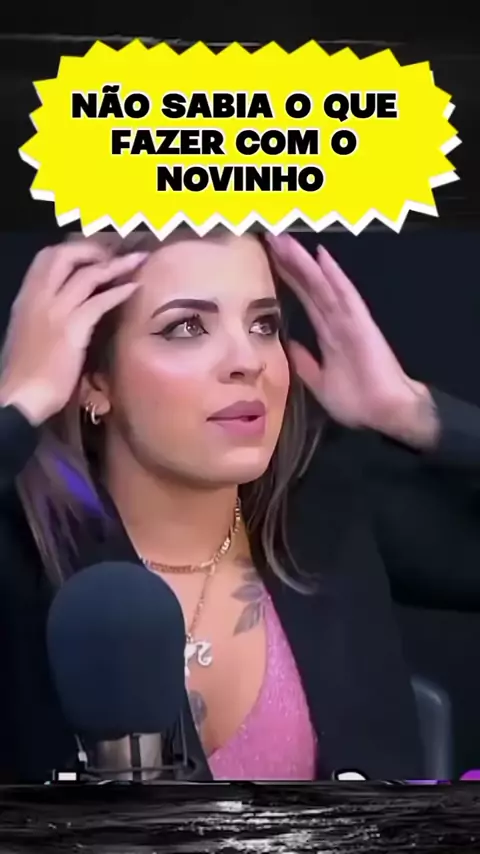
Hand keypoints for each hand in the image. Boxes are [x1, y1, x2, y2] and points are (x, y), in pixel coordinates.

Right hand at [0, 241, 146, 425]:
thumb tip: (66, 312)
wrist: (19, 397)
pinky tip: (133, 289)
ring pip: (86, 275)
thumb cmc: (25, 373)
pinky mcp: (71, 330)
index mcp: (26, 298)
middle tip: (116, 253)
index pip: (46, 258)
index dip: (73, 250)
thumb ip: (45, 317)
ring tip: (136, 261)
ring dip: (115, 265)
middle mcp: (38, 298)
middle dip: (92, 249)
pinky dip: (118, 292)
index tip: (94, 254)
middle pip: (64, 255)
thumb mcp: (30, 334)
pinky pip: (98, 302)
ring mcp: (54, 312)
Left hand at [267, 234, 438, 446]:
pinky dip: (334, 276)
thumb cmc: (357, 401)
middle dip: (291, 261)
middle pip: (310, 285)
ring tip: (285, 239)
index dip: (287, 278)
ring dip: (305, 262)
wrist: (384, 414)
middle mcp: (337, 321)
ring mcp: (349, 320)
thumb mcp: (319, 383)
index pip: (304, 298)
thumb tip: (287, 343)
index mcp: (328, 334)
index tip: (269, 257)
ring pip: (323, 284)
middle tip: (271, 235)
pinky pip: (345, 296)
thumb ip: (304, 362)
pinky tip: (321, 256)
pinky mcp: (361, 324)